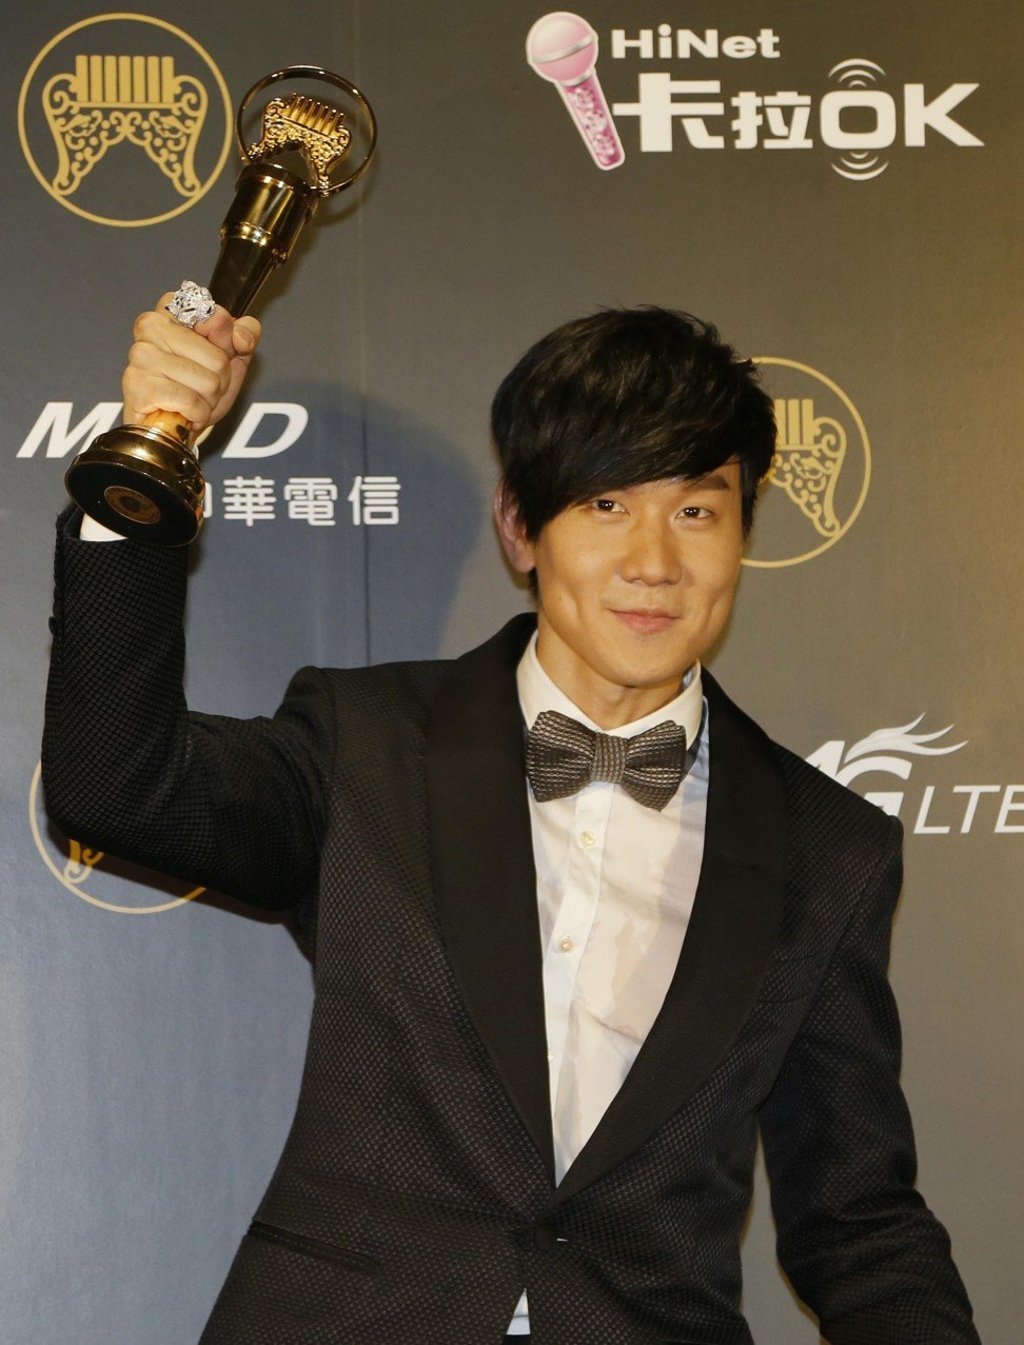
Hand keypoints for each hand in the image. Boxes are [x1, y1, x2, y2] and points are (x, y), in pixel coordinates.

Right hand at [121, 293, 261, 433]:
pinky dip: (196, 414)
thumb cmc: (197, 389)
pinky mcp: (138, 384)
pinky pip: (191, 401)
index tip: (213, 357)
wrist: (172, 427)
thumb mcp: (231, 357)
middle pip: (218, 358)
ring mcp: (141, 354)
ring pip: (208, 382)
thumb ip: (245, 335)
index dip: (227, 346)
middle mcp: (151, 325)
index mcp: (172, 309)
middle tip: (200, 387)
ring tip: (190, 400)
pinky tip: (181, 412)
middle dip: (219, 382)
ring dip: (208, 401)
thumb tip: (241, 338)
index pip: (218, 317)